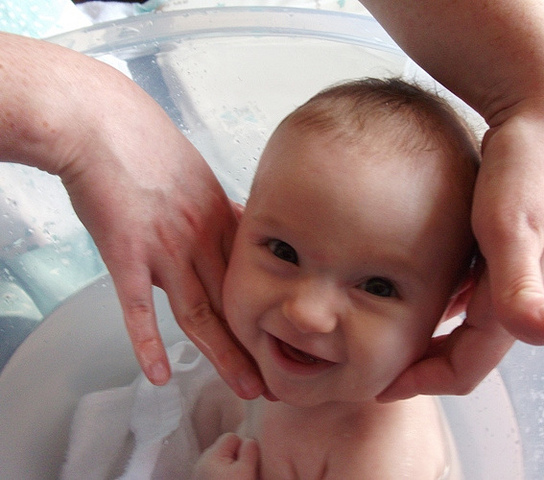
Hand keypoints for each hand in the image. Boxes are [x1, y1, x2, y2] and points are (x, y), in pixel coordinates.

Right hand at [0, 33, 263, 398]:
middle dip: (257, 344)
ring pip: (200, 312)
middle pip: (235, 302)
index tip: (282, 338)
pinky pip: (137, 307)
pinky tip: (159, 373)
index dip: (269, 313)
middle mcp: (200, 238)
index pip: (252, 278)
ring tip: (245, 385)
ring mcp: (164, 248)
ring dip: (223, 353)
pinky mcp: (125, 253)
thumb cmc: (149, 144)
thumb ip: (220, 209)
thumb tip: (238, 226)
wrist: (104, 124)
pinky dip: (147, 341)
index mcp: (220, 220)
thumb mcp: (199, 176)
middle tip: (279, 379)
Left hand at [192, 433, 259, 479]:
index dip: (243, 446)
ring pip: (222, 461)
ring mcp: (200, 473)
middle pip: (226, 448)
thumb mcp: (246, 471)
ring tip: (238, 478)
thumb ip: (249, 451)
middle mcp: (202, 461)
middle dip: (237, 457)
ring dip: (231, 467)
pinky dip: (224, 475)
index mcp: (210, 454)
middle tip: (245, 472)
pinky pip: (216, 471)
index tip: (249, 462)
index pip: (231, 437)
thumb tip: (251, 439)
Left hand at [378, 115, 543, 400]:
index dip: (422, 383)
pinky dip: (436, 307)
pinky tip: (411, 296)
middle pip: (463, 353)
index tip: (378, 388)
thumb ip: (524, 288)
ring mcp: (504, 272)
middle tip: (374, 370)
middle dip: (421, 368)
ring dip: (428, 340)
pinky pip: (463, 296)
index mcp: (511, 301)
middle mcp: (511, 294)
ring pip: (462, 327)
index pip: (466, 368)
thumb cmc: (524, 168)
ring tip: (386, 339)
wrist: (539, 117)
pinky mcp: (494, 250)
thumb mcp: (513, 227)